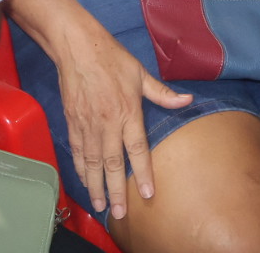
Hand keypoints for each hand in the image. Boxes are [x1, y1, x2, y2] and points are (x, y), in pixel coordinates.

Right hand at [56, 29, 191, 219]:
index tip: (147, 193)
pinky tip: (85, 181)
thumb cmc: (111, 58)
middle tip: (119, 213)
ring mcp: (87, 124)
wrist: (77, 47)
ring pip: (91, 162)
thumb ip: (162, 93)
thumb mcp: (140, 73)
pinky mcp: (72, 122)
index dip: (142, 173)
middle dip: (116, 190)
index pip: (136, 149)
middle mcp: (106, 122)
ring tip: (101, 205)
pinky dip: (80, 168)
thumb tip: (187, 100)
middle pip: (111, 163)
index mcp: (127, 111)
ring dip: (96, 186)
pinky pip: (77, 151)